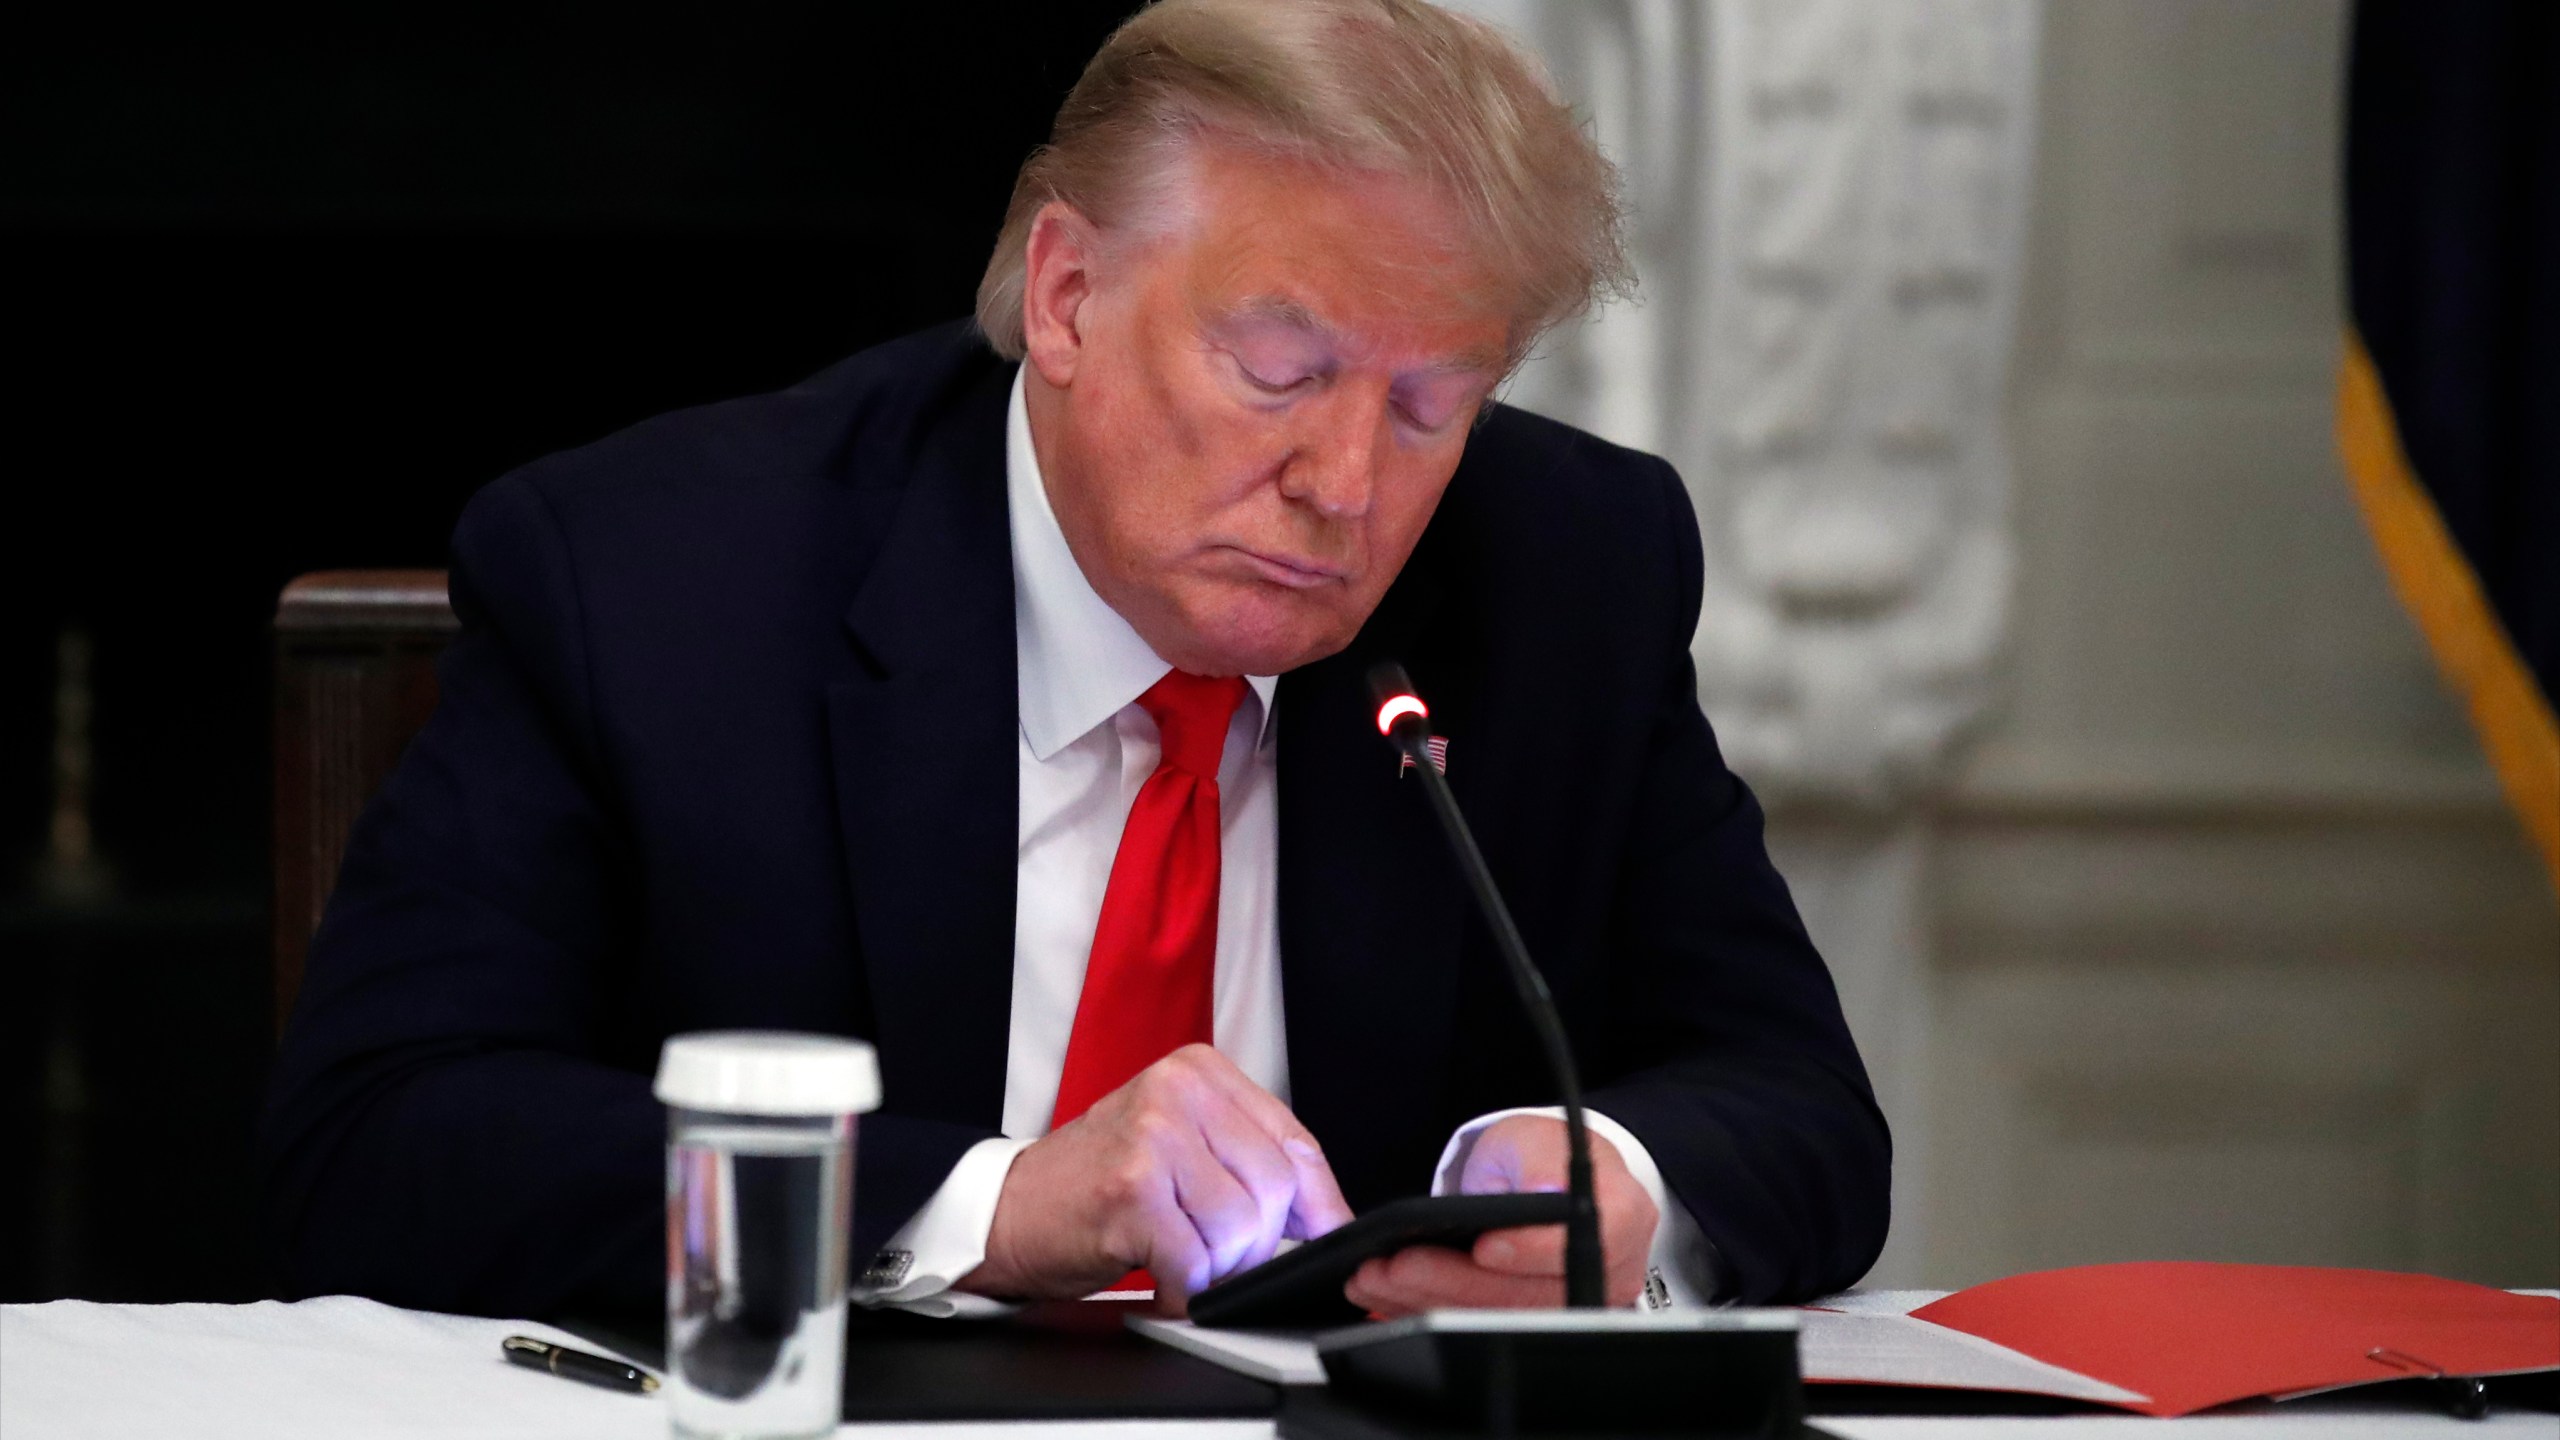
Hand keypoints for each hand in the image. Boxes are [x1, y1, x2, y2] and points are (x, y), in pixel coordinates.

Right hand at [958, 1044, 1353, 1312]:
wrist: (1009, 1207)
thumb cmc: (1097, 1180)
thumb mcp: (1179, 1142)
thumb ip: (1247, 1159)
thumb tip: (1325, 1214)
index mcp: (1200, 1071)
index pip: (1295, 1142)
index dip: (1319, 1203)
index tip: (1328, 1237)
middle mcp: (1177, 1091)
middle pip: (1275, 1188)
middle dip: (1256, 1244)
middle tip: (1215, 1255)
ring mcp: (1153, 1137)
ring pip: (1242, 1229)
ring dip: (1217, 1267)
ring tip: (1178, 1257)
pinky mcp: (1131, 1191)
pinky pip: (1196, 1262)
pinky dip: (1185, 1288)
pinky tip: (1160, 1277)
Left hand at [1345, 1114, 1657, 1314]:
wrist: (1544, 1181)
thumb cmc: (1542, 1158)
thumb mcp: (1536, 1138)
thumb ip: (1540, 1162)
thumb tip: (1547, 1192)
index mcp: (1620, 1216)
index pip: (1581, 1245)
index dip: (1532, 1253)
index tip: (1484, 1246)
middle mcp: (1605, 1271)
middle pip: (1530, 1295)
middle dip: (1455, 1282)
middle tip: (1397, 1265)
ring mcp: (1572, 1305)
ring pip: (1499, 1318)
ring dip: (1430, 1301)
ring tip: (1377, 1278)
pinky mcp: (1533, 1323)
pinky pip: (1479, 1327)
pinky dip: (1429, 1310)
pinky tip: (1390, 1294)